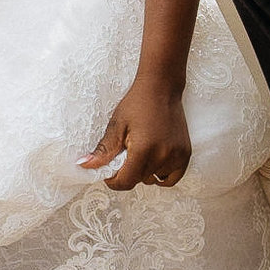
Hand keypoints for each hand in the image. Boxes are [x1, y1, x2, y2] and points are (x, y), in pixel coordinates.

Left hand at [80, 77, 191, 191]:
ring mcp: (177, 156)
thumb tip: (84, 166)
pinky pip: (171, 178)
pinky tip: (155, 161)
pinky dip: (161, 174)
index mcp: (143, 150)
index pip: (126, 182)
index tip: (110, 171)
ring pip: (153, 179)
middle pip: (139, 180)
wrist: (161, 87)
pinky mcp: (185, 153)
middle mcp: (162, 156)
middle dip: (128, 172)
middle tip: (126, 153)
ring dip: (145, 172)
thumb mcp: (116, 126)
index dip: (114, 181)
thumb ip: (103, 151)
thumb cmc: (137, 103)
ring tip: (142, 152)